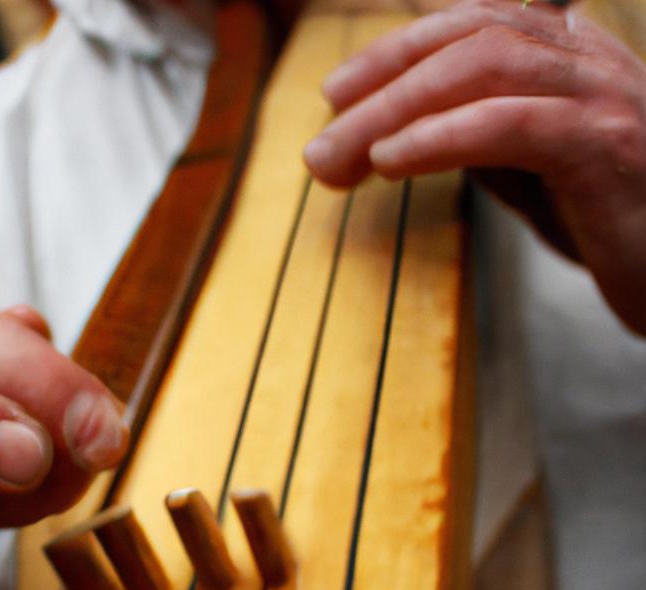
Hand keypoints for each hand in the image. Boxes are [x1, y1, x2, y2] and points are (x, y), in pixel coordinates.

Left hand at [304, 0, 645, 334]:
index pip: (472, 24)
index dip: (397, 51)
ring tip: (339, 156)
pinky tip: (389, 162)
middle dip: (381, 84)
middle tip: (321, 141)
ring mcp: (603, 96)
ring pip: (484, 68)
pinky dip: (440, 137)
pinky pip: (511, 124)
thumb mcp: (532, 172)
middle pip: (467, 39)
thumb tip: (406, 131)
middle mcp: (588, 59)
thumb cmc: (611, 220)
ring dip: (395, 110)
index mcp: (569, 55)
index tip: (335, 94)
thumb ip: (482, 137)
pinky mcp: (607, 145)